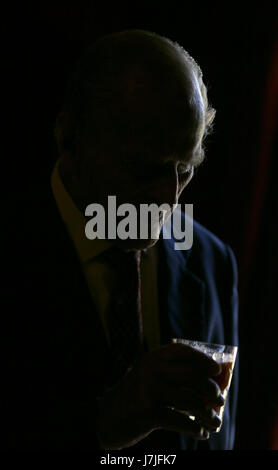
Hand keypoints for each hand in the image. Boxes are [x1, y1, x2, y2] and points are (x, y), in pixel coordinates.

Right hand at [95, 343, 223, 448]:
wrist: (105, 418)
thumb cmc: (134, 398)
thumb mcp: (148, 377)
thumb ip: (171, 376)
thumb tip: (209, 385)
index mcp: (152, 358)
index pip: (182, 351)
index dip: (202, 359)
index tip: (216, 370)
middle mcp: (151, 370)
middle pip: (192, 376)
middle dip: (212, 390)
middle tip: (220, 400)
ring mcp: (149, 390)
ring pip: (191, 400)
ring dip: (208, 414)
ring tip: (215, 422)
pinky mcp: (148, 413)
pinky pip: (181, 420)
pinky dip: (195, 429)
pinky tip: (201, 433)